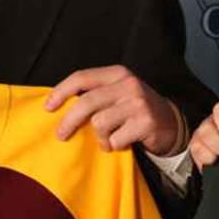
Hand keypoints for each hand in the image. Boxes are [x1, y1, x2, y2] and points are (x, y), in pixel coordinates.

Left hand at [45, 65, 183, 155]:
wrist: (170, 123)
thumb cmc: (134, 110)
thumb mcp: (117, 93)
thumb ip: (94, 94)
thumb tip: (58, 105)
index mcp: (118, 73)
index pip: (82, 77)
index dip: (61, 92)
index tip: (47, 107)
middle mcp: (128, 84)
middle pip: (87, 102)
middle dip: (69, 121)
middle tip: (61, 134)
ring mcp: (138, 103)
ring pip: (99, 124)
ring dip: (100, 138)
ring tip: (108, 139)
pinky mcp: (145, 122)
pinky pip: (115, 139)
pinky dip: (115, 146)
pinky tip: (123, 142)